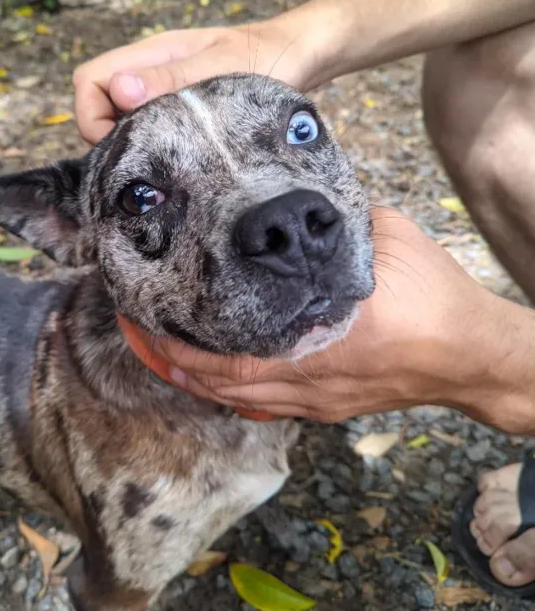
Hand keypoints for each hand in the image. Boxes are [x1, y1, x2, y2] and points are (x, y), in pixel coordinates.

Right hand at [73, 18, 313, 143]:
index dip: (93, 117)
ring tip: (170, 158)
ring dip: (136, 141)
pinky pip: (150, 126)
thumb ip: (170, 79)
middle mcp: (150, 71)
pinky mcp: (180, 107)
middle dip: (111, 135)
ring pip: (123, 119)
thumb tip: (120, 90)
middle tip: (148, 158)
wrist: (303, 55)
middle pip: (99, 103)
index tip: (123, 144)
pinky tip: (184, 158)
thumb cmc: (266, 58)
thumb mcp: (219, 70)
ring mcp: (164, 89)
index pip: (90, 81)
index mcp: (152, 54)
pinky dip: (156, 144)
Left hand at [118, 208, 502, 424]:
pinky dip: (230, 390)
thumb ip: (333, 223)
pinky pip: (265, 405)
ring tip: (164, 350)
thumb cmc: (435, 297)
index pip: (225, 357)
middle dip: (170, 362)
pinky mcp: (327, 408)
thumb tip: (295, 203)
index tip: (145, 318)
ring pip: (237, 401)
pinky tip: (217, 370)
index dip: (176, 344)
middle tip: (139, 332)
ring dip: (196, 378)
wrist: (473, 355)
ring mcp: (316, 400)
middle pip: (218, 386)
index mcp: (315, 339)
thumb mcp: (385, 240)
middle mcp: (307, 380)